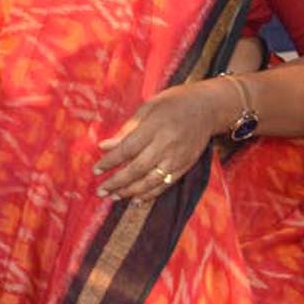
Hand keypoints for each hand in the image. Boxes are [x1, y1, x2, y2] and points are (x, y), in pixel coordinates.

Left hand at [93, 79, 232, 201]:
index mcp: (154, 127)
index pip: (127, 149)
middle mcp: (167, 145)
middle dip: (117, 182)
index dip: (110, 162)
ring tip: (114, 197)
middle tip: (100, 191)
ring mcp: (178, 158)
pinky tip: (136, 199)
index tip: (95, 171)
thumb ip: (127, 129)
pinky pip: (166, 184)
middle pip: (138, 168)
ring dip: (131, 191)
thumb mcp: (147, 108)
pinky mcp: (186, 166)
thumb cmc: (172, 104)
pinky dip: (150, 193)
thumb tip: (104, 146)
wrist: (207, 108)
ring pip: (152, 180)